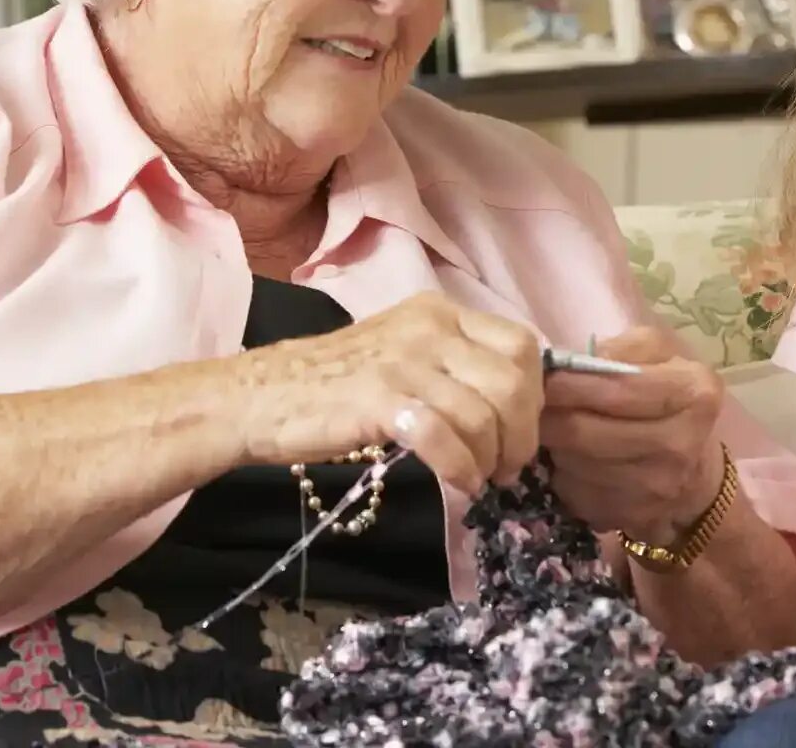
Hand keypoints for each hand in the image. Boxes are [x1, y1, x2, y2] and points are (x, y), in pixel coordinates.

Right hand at [239, 291, 541, 494]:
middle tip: (506, 468)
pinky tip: (457, 483)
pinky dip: (461, 467)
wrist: (261, 397)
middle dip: (521, 435)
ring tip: (477, 479)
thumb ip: (456, 366)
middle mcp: (430, 326)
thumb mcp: (406, 354)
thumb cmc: (336, 384)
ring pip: (484, 413)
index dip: (534, 395)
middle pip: (513, 382)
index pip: (522, 344)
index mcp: (441, 312)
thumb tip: (515, 408)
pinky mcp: (380, 397)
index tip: (519, 431)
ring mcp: (404, 360)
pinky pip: (444, 436)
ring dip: (490, 459)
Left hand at [540, 327, 725, 542]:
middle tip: (530, 405)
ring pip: (574, 464)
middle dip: (547, 417)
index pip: (615, 388)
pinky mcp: (632, 517)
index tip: (540, 375)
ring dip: (552, 446)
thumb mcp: (660, 355)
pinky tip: (567, 461)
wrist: (697, 475)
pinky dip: (561, 475)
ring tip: (550, 429)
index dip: (569, 383)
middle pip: (586, 432)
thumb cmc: (671, 400)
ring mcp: (657, 487)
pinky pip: (575, 493)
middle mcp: (680, 444)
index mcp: (693, 392)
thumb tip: (575, 362)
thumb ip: (623, 347)